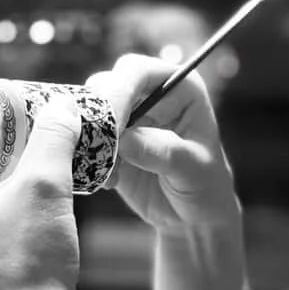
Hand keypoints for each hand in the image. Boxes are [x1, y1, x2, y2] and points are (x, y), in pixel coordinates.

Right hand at [85, 54, 240, 234]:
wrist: (192, 217)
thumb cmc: (206, 187)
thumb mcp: (194, 171)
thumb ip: (164, 152)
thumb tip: (126, 140)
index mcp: (179, 88)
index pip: (139, 72)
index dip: (120, 92)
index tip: (112, 125)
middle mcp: (149, 94)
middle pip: (107, 83)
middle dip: (98, 114)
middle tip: (103, 148)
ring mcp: (126, 116)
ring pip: (89, 110)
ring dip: (90, 138)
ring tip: (112, 172)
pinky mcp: (108, 140)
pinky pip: (83, 138)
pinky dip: (86, 156)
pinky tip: (110, 181)